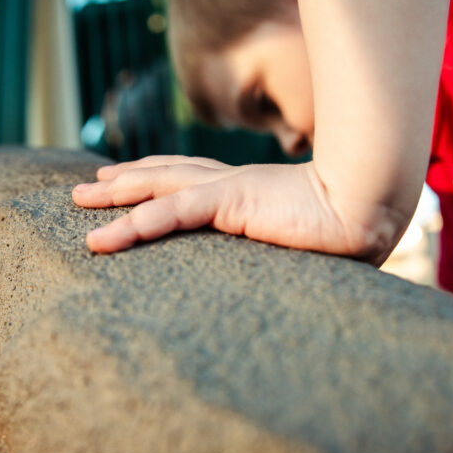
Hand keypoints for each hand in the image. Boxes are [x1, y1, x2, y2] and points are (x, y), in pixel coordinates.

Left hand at [72, 155, 398, 263]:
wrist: (372, 208)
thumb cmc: (352, 229)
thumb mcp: (306, 242)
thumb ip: (286, 249)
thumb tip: (290, 277)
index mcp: (249, 191)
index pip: (192, 179)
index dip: (156, 176)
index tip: (126, 179)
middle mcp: (233, 183)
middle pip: (165, 175)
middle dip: (124, 179)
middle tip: (87, 186)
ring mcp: (230, 188)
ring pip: (157, 188)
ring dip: (115, 196)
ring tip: (80, 200)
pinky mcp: (231, 201)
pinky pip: (169, 213)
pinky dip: (132, 225)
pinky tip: (101, 238)